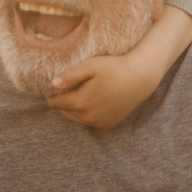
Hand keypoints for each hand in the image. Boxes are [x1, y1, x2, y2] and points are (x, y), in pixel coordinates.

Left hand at [45, 5, 191, 129]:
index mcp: (81, 102)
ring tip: (79, 95)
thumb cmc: (114, 68)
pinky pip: (89, 122)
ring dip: (74, 109)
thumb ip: (70, 75)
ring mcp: (99, 123)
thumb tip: (52, 84)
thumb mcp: (91, 65)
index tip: (53, 86)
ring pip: (76, 119)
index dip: (51, 94)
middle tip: (67, 89)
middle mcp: (88, 117)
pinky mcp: (107, 125)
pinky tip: (92, 102)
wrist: (140, 78)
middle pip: (64, 112)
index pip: (54, 103)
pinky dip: (87, 115)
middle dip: (62, 102)